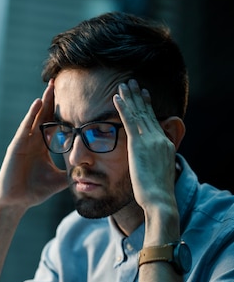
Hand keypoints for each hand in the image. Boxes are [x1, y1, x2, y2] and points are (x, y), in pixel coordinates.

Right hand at [0, 80, 67, 209]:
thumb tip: (90, 173)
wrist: (16, 201)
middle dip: (52, 99)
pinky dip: (31, 115)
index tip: (72, 97)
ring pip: (35, 117)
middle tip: (60, 81)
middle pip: (44, 115)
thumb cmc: (34, 191)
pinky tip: (38, 103)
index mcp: (42, 147)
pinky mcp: (16, 147)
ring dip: (43, 101)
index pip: (53, 124)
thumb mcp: (59, 180)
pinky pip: (25, 127)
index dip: (61, 111)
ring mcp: (24, 142)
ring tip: (50, 86)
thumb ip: (72, 173)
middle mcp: (33, 141)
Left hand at [113, 79, 177, 213]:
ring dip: (130, 97)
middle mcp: (159, 139)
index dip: (148, 107)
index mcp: (165, 145)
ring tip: (123, 85)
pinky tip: (116, 98)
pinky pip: (129, 121)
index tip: (144, 95)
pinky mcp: (139, 145)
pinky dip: (123, 108)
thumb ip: (152, 163)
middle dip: (139, 97)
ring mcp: (150, 140)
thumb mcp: (157, 174)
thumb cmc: (157, 194)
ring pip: (138, 114)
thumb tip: (147, 165)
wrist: (160, 199)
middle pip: (147, 113)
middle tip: (133, 82)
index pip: (155, 121)